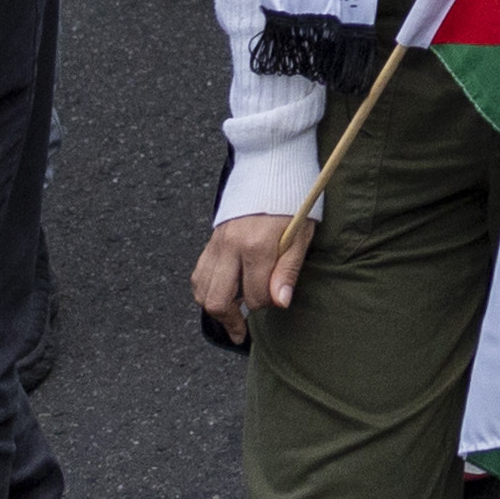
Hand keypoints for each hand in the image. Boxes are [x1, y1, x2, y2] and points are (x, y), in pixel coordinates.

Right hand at [194, 208, 307, 337]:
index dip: (267, 305)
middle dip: (231, 320)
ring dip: (215, 308)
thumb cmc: (292, 199)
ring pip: (202, 290)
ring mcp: (216, 243)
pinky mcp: (210, 240)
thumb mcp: (301, 233)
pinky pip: (199, 274)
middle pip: (217, 300)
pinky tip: (222, 294)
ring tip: (231, 317)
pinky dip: (206, 290)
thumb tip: (280, 302)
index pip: (255, 296)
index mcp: (256, 246)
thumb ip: (288, 270)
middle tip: (242, 330)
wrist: (270, 167)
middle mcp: (230, 247)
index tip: (277, 300)